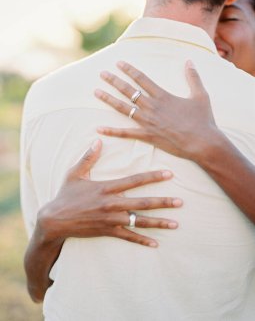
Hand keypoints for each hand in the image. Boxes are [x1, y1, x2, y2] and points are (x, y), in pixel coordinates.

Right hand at [38, 140, 182, 247]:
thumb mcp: (75, 174)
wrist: (55, 220)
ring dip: (158, 222)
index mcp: (106, 188)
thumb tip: (98, 140)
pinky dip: (142, 240)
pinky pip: (128, 237)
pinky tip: (156, 243)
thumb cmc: (66, 195)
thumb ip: (88, 157)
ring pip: (139, 221)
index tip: (169, 174)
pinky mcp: (108, 232)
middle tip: (180, 202)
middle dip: (163, 202)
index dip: (153, 176)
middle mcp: (112, 204)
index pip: (134, 181)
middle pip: (142, 202)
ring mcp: (111, 220)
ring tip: (175, 223)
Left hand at [95, 60, 218, 161]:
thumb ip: (193, 77)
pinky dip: (112, 131)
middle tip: (102, 73)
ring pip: (123, 108)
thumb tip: (189, 61)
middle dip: (114, 81)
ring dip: (109, 99)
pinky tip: (99, 128)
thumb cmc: (203, 120)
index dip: (129, 70)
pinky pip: (126, 133)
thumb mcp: (201, 95)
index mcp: (163, 96)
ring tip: (96, 92)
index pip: (142, 79)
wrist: (202, 142)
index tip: (118, 63)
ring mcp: (148, 122)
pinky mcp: (147, 136)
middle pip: (129, 91)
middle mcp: (152, 107)